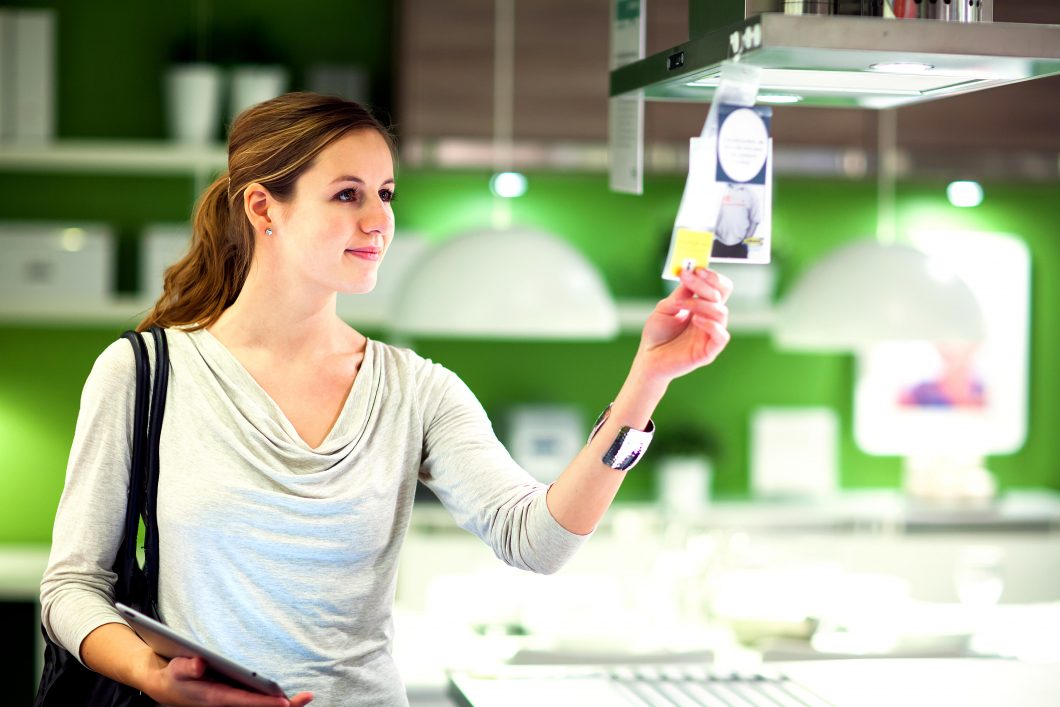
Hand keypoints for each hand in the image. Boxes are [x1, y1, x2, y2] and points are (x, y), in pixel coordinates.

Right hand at [147, 656, 312, 706]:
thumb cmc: (175, 676)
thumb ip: (187, 666)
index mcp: (214, 697)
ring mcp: (230, 703)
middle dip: (282, 705)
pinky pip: (255, 703)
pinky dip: (271, 700)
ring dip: (282, 704)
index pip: (244, 701)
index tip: (284, 702)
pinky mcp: (232, 699)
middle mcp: (225, 704)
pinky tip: (288, 696)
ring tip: (306, 697)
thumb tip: (201, 663)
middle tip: (307, 696)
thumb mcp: (176, 668)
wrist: (167, 688)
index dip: (264, 702)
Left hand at [636, 267, 732, 383]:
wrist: (648, 358)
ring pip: (721, 312)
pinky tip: (695, 320)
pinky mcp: (709, 351)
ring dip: (701, 303)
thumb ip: (680, 294)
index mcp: (702, 307)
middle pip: (722, 295)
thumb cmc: (657, 334)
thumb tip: (691, 274)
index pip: (718, 288)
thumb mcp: (666, 308)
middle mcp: (710, 319)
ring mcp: (710, 334)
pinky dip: (711, 325)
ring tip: (681, 304)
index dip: (711, 277)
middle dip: (705, 284)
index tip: (695, 269)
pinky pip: (721, 336)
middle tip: (688, 278)